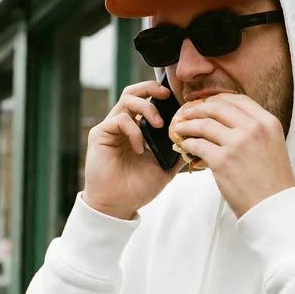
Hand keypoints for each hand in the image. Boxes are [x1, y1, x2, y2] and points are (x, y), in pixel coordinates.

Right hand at [82, 81, 183, 218]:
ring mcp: (110, 128)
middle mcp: (122, 125)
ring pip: (127, 99)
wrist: (118, 206)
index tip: (178, 99)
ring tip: (158, 124)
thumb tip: (195, 140)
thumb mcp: (165, 168)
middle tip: (167, 95)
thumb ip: (176, 152)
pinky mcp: (99, 134)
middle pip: (133, 92)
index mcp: (136, 130)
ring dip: (147, 108)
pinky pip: (119, 119)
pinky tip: (140, 149)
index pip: (146, 101)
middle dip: (151, 88)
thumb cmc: (137, 188)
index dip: (160, 95)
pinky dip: (134, 131)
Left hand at [173, 94, 294, 217]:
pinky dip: (188, 143)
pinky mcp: (222, 161)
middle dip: (199, 108)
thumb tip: (228, 123)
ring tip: (180, 128)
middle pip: (219, 107)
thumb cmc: (273, 181)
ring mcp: (237, 144)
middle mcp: (254, 129)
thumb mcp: (273, 145)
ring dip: (188, 124)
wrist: (274, 206)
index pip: (238, 99)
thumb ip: (255, 130)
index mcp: (268, 123)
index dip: (218, 98)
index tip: (206, 101)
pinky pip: (198, 145)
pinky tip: (185, 145)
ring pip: (204, 124)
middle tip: (188, 113)